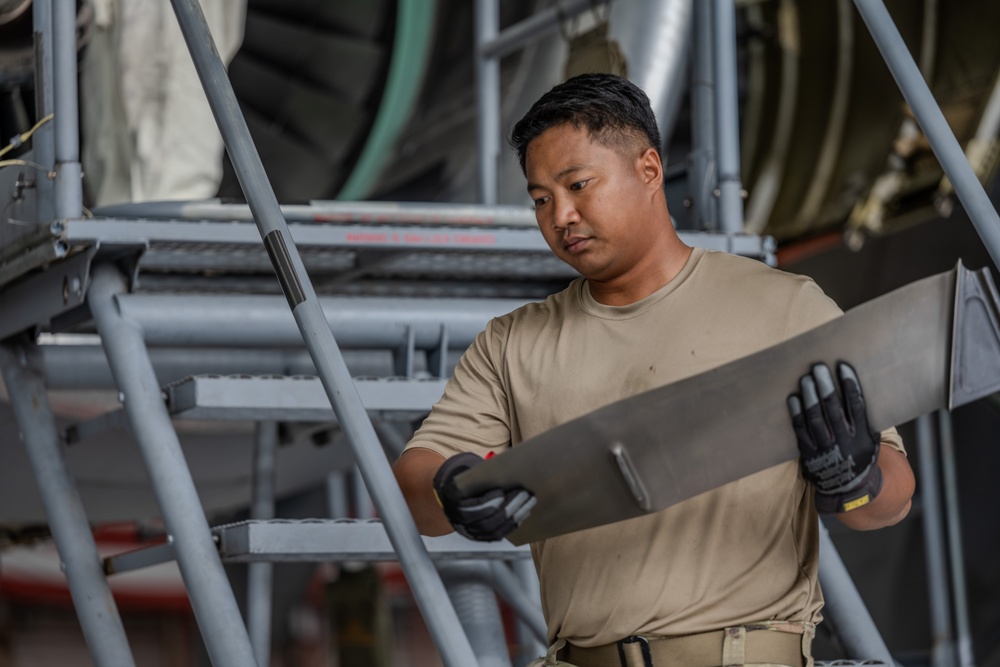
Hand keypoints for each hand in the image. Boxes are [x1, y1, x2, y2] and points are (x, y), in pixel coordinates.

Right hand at [432, 452, 535, 540]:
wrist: (458, 497)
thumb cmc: (469, 480)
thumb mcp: (470, 473)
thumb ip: (482, 474)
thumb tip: (507, 465)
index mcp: (454, 500)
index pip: (473, 506)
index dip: (489, 501)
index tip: (502, 491)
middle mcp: (459, 520)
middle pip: (487, 521)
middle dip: (509, 508)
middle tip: (524, 493)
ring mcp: (470, 531)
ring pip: (494, 531)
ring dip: (515, 516)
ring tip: (529, 501)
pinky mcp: (482, 537)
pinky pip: (499, 535)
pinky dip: (513, 524)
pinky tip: (524, 512)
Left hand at [787, 362, 882, 513]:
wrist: (848, 490)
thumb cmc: (859, 458)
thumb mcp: (871, 441)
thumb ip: (866, 419)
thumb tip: (859, 389)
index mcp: (862, 436)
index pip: (856, 405)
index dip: (850, 384)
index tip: (842, 366)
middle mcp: (844, 442)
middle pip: (833, 409)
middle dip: (825, 386)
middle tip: (818, 367)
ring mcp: (825, 449)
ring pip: (816, 418)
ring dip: (809, 397)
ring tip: (806, 378)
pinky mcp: (809, 454)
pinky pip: (801, 431)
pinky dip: (796, 414)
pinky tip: (793, 398)